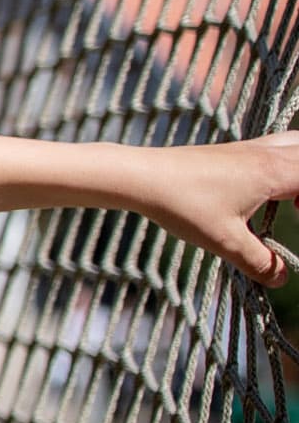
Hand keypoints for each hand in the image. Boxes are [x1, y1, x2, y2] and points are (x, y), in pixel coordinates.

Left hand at [142, 132, 298, 284]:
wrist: (140, 176)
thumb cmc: (182, 205)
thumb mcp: (225, 241)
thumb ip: (259, 262)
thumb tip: (282, 279)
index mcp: (273, 172)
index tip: (298, 217)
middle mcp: (265, 153)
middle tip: (298, 210)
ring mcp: (248, 148)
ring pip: (294, 143)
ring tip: (290, 200)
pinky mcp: (232, 150)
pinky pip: (274, 147)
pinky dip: (283, 163)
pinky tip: (263, 191)